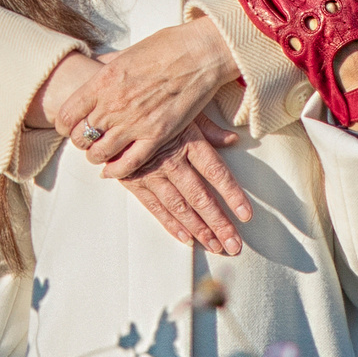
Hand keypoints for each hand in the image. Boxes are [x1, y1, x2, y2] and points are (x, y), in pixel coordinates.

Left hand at [50, 18, 239, 177]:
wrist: (201, 52)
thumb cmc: (168, 46)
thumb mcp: (127, 53)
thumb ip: (108, 68)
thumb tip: (96, 70)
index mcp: (102, 81)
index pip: (66, 115)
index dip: (65, 124)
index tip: (72, 125)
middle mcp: (114, 104)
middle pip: (80, 137)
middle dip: (81, 141)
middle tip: (89, 138)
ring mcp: (135, 122)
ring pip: (99, 153)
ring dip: (96, 156)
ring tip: (101, 153)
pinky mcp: (157, 135)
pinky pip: (128, 163)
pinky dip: (117, 170)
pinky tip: (113, 169)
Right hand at [120, 115, 253, 256]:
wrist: (112, 111)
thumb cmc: (155, 110)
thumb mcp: (185, 111)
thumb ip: (209, 129)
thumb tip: (233, 139)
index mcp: (189, 142)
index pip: (216, 172)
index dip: (232, 195)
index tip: (246, 215)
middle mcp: (171, 161)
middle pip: (200, 197)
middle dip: (218, 223)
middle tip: (234, 244)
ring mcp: (152, 174)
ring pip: (179, 207)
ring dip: (199, 229)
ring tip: (216, 246)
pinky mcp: (134, 182)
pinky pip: (156, 208)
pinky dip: (172, 225)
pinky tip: (187, 240)